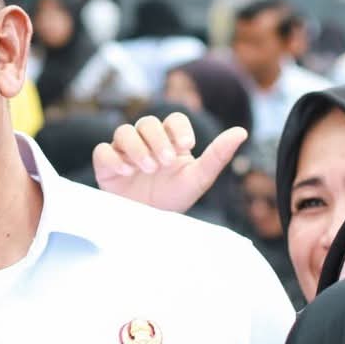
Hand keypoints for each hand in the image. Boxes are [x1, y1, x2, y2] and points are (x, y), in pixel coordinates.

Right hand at [94, 113, 246, 215]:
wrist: (148, 224)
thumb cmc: (175, 198)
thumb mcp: (198, 179)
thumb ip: (218, 155)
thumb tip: (242, 131)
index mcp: (169, 140)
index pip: (173, 119)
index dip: (178, 128)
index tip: (186, 146)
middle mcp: (146, 141)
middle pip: (147, 122)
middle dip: (157, 139)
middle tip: (166, 162)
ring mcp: (124, 152)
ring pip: (123, 132)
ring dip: (137, 147)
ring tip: (148, 168)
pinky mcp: (106, 165)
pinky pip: (102, 152)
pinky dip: (114, 159)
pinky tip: (127, 172)